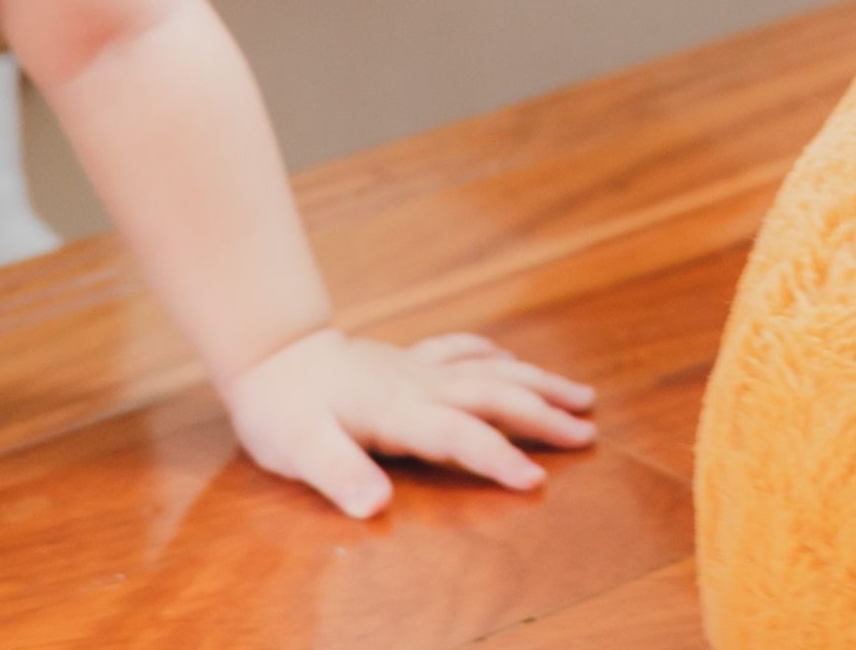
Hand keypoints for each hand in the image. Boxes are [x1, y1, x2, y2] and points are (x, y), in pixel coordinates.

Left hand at [222, 328, 596, 518]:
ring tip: (582, 396)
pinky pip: (461, 351)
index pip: (459, 437)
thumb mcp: (299, 449)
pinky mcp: (406, 361)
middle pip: (492, 397)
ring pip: (489, 371)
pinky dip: (492, 355)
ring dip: (536, 383)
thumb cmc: (281, 407)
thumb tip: (375, 505)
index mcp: (398, 411)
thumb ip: (339, 474)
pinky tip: (510, 359)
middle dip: (543, 416)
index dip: (497, 459)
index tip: (536, 481)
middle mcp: (418, 386)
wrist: (267, 350)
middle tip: (589, 434)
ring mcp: (415, 369)